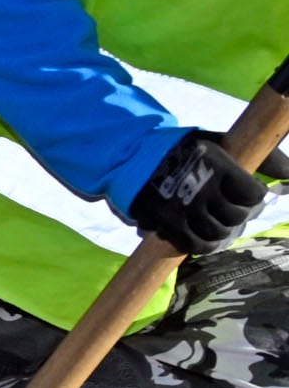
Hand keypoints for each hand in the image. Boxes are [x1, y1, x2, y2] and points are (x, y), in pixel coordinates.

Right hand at [130, 130, 268, 253]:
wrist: (129, 155)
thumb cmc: (179, 147)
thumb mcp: (219, 142)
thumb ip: (259, 156)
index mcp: (219, 166)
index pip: (254, 194)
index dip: (254, 196)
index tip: (246, 191)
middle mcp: (205, 189)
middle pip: (238, 216)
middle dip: (239, 213)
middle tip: (230, 207)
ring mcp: (186, 209)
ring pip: (220, 233)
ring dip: (223, 230)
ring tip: (216, 222)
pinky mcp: (169, 224)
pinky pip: (197, 245)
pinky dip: (204, 245)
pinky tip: (203, 237)